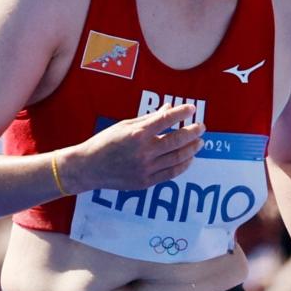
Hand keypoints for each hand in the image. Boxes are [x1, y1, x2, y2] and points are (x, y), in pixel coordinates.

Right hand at [64, 104, 204, 191]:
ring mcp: (145, 168)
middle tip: (202, 127)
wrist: (88, 168)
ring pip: (177, 158)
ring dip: (192, 149)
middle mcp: (144, 152)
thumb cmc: (105, 142)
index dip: (182, 113)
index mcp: (137, 134)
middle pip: (177, 140)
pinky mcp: (145, 182)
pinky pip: (170, 173)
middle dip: (193, 132)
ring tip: (199, 142)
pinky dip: (183, 165)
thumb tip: (169, 108)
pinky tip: (189, 158)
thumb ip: (149, 118)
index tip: (192, 109)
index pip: (167, 120)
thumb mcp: (125, 125)